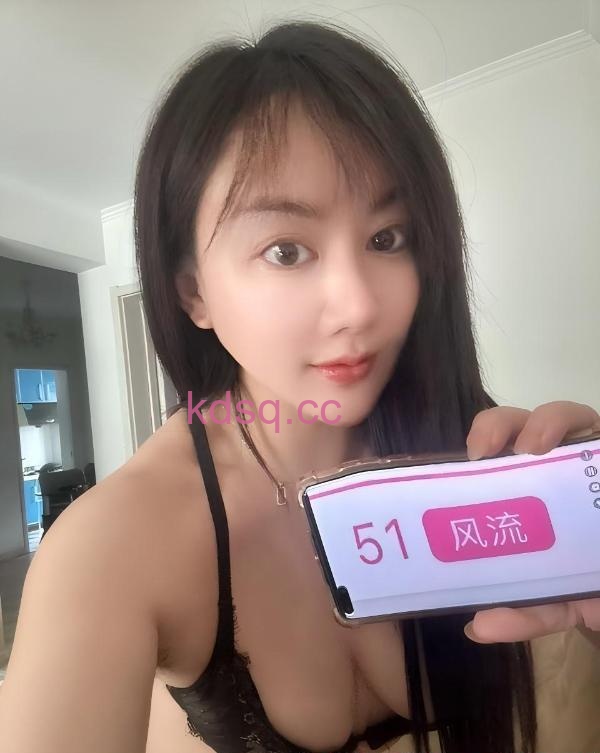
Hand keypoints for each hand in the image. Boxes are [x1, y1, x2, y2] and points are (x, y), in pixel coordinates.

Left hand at [463, 399, 599, 643]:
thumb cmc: (583, 584)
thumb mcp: (556, 602)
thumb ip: (525, 612)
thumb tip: (478, 626)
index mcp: (519, 487)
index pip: (492, 447)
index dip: (480, 438)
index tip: (470, 457)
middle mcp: (549, 463)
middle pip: (516, 423)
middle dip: (499, 424)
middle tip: (488, 452)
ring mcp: (585, 455)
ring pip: (564, 415)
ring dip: (548, 421)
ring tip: (536, 446)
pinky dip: (592, 430)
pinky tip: (592, 445)